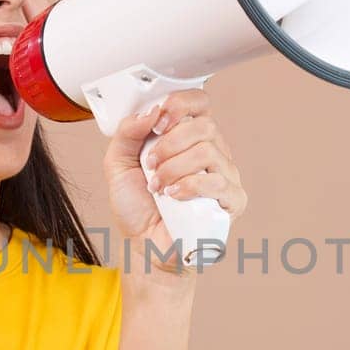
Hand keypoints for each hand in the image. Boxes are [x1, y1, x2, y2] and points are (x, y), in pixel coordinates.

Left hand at [103, 88, 247, 273]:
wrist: (143, 245)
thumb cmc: (137, 207)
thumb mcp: (117, 163)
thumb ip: (127, 132)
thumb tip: (152, 112)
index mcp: (188, 137)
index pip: (200, 103)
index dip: (181, 104)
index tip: (158, 123)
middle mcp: (211, 152)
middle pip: (205, 126)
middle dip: (170, 144)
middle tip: (151, 165)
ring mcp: (225, 176)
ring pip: (209, 152)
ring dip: (174, 168)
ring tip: (158, 186)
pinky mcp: (232, 201)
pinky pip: (219, 182)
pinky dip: (190, 186)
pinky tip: (174, 197)